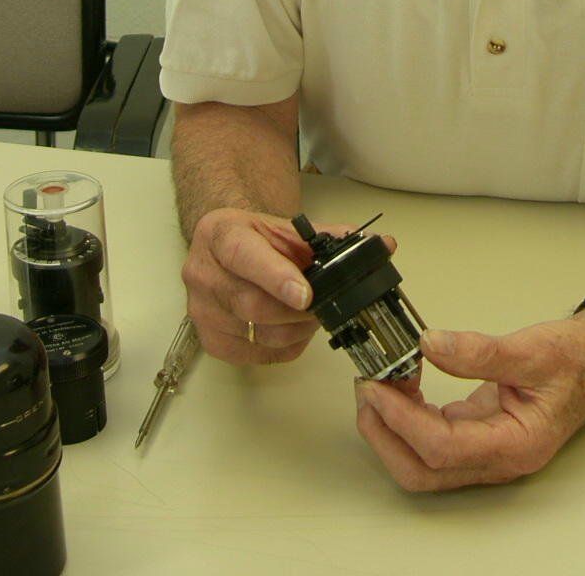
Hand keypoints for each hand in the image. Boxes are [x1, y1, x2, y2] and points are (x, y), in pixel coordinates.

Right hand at [181, 209, 394, 366]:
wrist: (226, 248)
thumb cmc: (259, 239)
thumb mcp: (289, 229)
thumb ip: (332, 237)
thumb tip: (383, 246)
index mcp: (221, 234)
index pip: (244, 256)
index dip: (276, 277)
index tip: (306, 295)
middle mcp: (202, 273)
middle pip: (252, 304)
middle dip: (298, 312)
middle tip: (324, 306)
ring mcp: (201, 310)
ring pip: (257, 334)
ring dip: (295, 330)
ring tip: (309, 315)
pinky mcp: (209, 341)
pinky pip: (255, 354)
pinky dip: (283, 346)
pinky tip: (291, 329)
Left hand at [353, 316, 584, 490]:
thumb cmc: (580, 359)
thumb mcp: (533, 349)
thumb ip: (480, 351)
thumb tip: (430, 345)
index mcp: (516, 446)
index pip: (442, 448)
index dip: (401, 420)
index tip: (378, 386)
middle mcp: (499, 459)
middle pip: (423, 472)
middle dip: (384, 435)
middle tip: (368, 389)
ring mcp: (488, 451)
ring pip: (424, 464)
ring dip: (392, 428)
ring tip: (382, 382)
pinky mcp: (479, 435)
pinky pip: (433, 440)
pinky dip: (408, 416)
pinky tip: (405, 383)